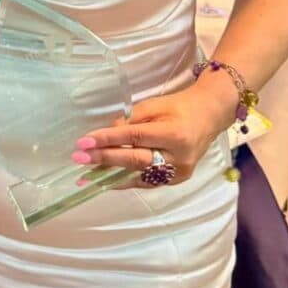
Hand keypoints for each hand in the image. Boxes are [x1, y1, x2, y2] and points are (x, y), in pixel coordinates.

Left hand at [71, 86, 228, 188]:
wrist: (209, 116)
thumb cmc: (178, 106)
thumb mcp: (153, 105)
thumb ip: (130, 121)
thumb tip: (107, 135)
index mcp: (173, 133)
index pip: (133, 137)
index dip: (107, 140)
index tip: (84, 142)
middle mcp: (178, 157)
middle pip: (135, 160)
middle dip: (104, 159)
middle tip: (79, 158)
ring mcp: (179, 172)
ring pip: (139, 176)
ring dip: (110, 175)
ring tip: (85, 175)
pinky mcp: (178, 180)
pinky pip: (147, 181)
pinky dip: (126, 180)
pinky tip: (106, 180)